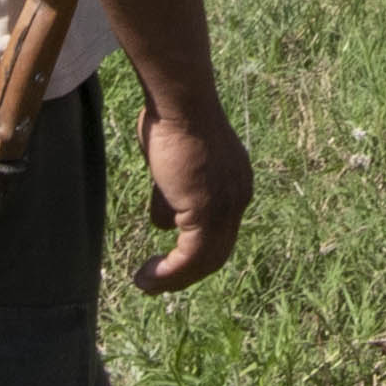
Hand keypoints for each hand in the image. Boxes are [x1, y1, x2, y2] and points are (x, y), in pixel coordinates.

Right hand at [133, 100, 255, 291]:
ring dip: (174, 278)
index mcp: (235, 184)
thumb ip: (169, 194)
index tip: (168, 262)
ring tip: (146, 283)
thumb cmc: (171, 120)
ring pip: (205, 260)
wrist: (180, 102)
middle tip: (157, 282)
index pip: (220, 230)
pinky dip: (169, 273)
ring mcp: (226, 206)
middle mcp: (239, 198)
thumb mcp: (170, 165)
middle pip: (217, 251)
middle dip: (186, 273)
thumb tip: (162, 223)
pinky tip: (146, 276)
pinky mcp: (207, 212)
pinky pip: (190, 258)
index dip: (194, 252)